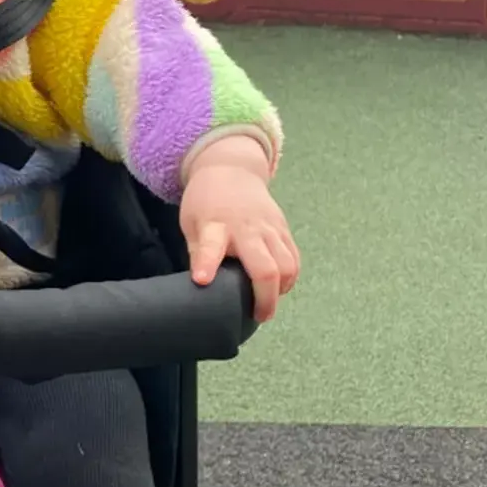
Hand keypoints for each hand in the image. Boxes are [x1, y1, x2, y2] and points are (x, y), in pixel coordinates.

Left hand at [181, 136, 298, 321]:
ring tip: (267, 304)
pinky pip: (294, 259)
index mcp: (216, 226)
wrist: (231, 170)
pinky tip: (279, 288)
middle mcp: (247, 228)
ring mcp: (270, 229)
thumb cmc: (205, 203)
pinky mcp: (284, 229)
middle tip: (258, 316)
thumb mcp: (191, 223)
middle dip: (265, 297)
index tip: (202, 281)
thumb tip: (203, 286)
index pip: (211, 246)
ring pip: (288, 265)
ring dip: (281, 290)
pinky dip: (290, 278)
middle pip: (266, 267)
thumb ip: (198, 253)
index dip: (208, 265)